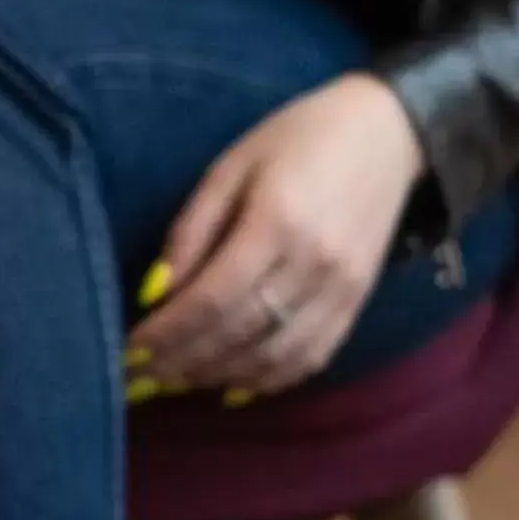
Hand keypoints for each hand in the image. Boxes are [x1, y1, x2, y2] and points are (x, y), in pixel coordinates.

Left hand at [127, 74, 426, 398]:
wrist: (387, 135)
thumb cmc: (298, 138)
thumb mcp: (232, 166)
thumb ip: (193, 228)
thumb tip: (154, 292)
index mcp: (277, 221)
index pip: (212, 298)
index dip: (168, 333)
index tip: (131, 349)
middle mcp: (313, 264)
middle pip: (239, 333)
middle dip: (183, 361)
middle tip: (141, 376)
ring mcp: (341, 291)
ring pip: (273, 356)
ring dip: (219, 376)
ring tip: (176, 381)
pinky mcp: (357, 305)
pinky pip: (311, 359)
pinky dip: (267, 380)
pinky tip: (230, 385)